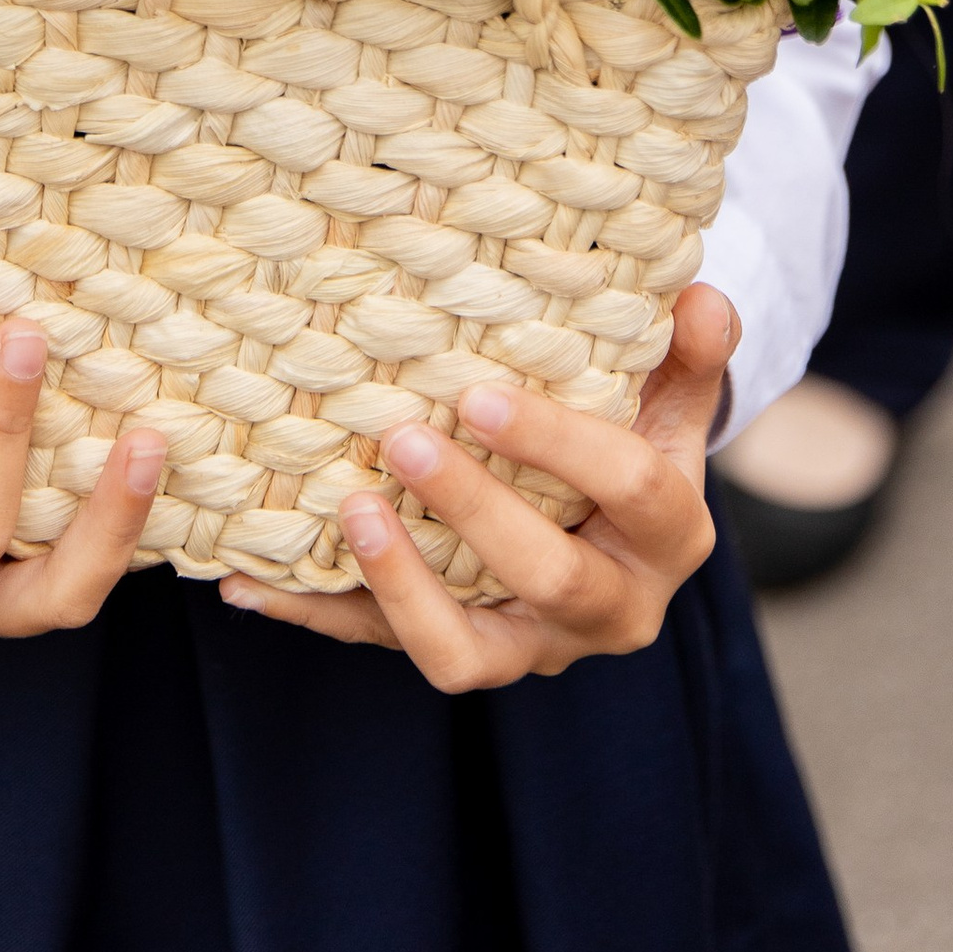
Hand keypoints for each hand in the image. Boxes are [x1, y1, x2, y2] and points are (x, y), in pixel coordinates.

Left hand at [217, 284, 739, 687]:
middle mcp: (609, 609)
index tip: (480, 394)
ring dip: (401, 589)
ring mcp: (529, 645)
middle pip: (552, 579)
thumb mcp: (672, 404)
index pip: (630, 491)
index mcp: (669, 538)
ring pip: (466, 655)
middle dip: (475, 512)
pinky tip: (248, 582)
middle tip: (403, 438)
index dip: (559, 444)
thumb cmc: (636, 446)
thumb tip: (703, 296)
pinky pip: (381, 647)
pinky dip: (316, 616)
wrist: (614, 543)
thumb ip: (690, 357)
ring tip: (351, 511)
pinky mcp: (462, 651)